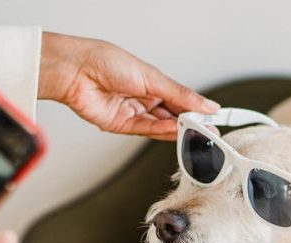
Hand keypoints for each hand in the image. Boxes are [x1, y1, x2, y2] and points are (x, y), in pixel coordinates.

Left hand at [38, 32, 219, 139]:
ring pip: (162, 125)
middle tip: (209, 131)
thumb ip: (180, 95)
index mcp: (152, 83)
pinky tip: (176, 130)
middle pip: (173, 115)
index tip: (214, 117)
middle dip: (191, 123)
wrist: (76, 71)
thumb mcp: (152, 77)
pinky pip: (148, 130)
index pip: (181, 100)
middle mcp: (144, 99)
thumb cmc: (106, 62)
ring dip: (179, 130)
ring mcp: (134, 113)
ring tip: (196, 132)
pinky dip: (163, 131)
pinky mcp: (123, 125)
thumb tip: (206, 105)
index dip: (197, 109)